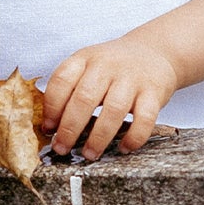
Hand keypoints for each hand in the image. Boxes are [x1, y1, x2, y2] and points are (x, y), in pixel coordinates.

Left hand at [40, 33, 177, 160]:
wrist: (154, 50)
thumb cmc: (114, 67)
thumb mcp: (89, 66)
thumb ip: (70, 90)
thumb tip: (50, 128)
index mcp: (86, 58)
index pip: (62, 80)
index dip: (51, 107)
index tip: (48, 128)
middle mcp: (108, 65)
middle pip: (85, 98)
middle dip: (70, 128)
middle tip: (63, 148)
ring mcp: (132, 78)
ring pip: (113, 110)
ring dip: (98, 137)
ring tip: (89, 154)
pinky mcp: (154, 92)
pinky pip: (145, 118)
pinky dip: (134, 137)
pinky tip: (124, 147)